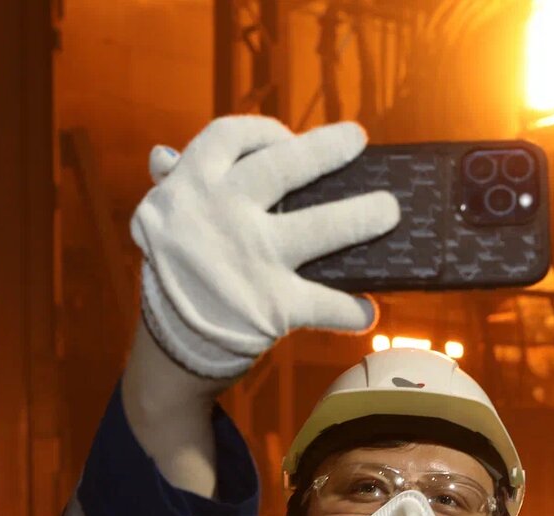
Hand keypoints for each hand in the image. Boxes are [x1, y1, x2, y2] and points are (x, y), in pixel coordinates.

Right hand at [130, 116, 399, 378]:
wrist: (170, 346)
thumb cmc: (177, 274)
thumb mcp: (163, 225)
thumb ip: (173, 190)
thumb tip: (165, 154)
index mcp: (191, 187)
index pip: (230, 137)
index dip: (264, 132)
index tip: (288, 137)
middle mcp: (222, 215)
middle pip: (285, 168)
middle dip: (327, 149)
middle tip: (357, 139)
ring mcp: (252, 259)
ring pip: (321, 228)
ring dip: (362, 217)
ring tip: (389, 211)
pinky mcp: (273, 305)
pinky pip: (325, 302)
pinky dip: (351, 309)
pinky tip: (368, 310)